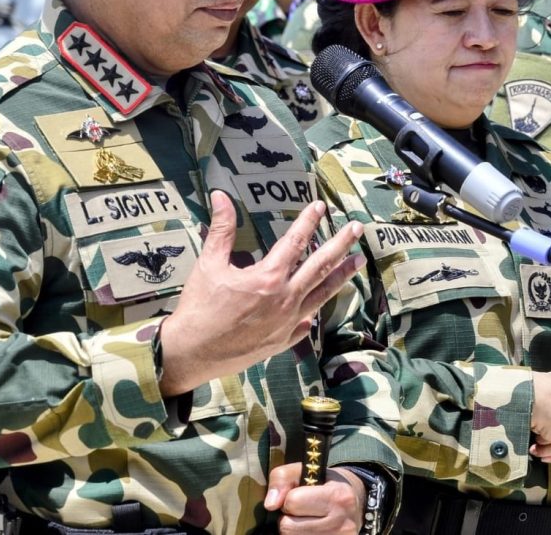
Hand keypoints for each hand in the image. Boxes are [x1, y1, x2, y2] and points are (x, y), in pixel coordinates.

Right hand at [159, 193, 363, 394]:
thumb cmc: (199, 307)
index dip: (308, 221)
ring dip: (342, 276)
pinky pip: (305, 324)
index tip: (321, 206)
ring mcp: (287, 322)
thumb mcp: (208, 264)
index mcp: (268, 277)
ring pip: (322, 294)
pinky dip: (313, 313)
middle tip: (358, 229)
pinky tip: (318, 309)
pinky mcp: (282, 341)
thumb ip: (221, 229)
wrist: (192, 353)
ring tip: (359, 261)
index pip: (295, 242)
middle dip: (341, 245)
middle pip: (320, 266)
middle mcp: (285, 298)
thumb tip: (221, 196)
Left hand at [265, 463, 364, 533]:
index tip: (300, 496)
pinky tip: (309, 531)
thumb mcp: (306, 470)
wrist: (355, 506)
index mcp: (337, 496)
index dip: (290, 498)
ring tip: (306, 521)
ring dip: (293, 531)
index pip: (293, 502)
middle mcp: (341, 523)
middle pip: (288, 527)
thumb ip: (282, 478)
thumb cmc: (326, 484)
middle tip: (301, 511)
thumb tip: (270, 505)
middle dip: (288, 518)